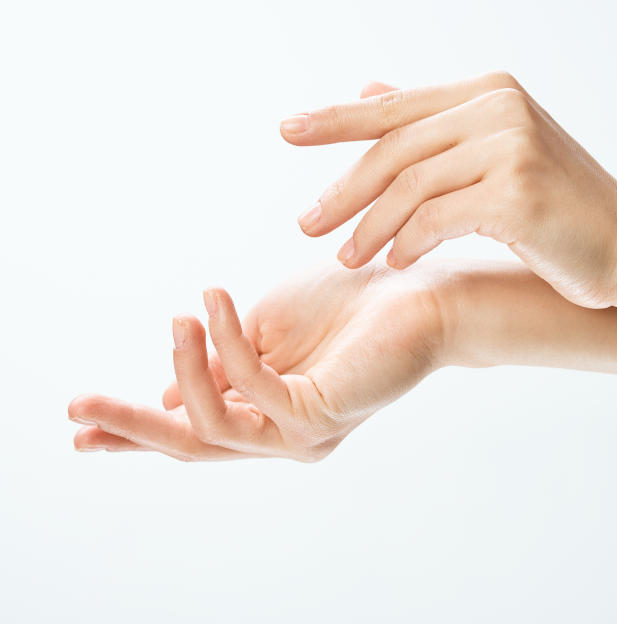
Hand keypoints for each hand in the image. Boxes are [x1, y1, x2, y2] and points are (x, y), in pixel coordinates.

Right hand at [68, 265, 446, 461]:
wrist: (418, 294)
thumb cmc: (349, 306)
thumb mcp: (267, 329)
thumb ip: (222, 363)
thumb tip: (172, 396)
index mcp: (267, 414)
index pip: (193, 427)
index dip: (134, 428)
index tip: (81, 424)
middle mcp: (282, 435)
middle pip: (191, 444)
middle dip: (130, 427)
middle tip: (77, 411)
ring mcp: (301, 432)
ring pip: (214, 425)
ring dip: (183, 367)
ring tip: (178, 317)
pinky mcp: (319, 414)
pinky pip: (252, 386)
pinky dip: (224, 344)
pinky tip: (211, 303)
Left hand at [281, 72, 616, 308]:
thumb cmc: (562, 209)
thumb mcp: (498, 154)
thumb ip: (437, 125)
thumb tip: (370, 90)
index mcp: (490, 92)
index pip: (397, 106)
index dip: (338, 119)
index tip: (288, 130)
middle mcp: (498, 108)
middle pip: (395, 147)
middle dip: (344, 188)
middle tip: (307, 223)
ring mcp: (510, 146)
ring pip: (410, 186)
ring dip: (370, 226)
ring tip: (346, 258)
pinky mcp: (516, 192)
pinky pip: (436, 219)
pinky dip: (409, 243)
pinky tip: (396, 263)